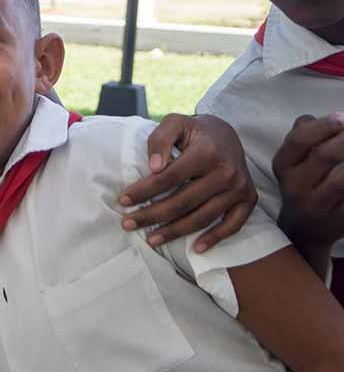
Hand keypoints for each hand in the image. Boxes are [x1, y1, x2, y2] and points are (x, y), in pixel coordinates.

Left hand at [120, 114, 256, 252]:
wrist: (227, 134)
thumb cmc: (195, 130)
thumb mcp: (175, 123)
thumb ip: (160, 139)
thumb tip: (154, 167)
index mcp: (207, 152)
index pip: (169, 178)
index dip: (144, 191)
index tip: (123, 200)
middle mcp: (227, 173)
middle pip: (183, 202)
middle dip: (152, 215)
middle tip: (128, 224)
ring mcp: (240, 189)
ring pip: (203, 218)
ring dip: (175, 232)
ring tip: (151, 239)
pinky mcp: (248, 200)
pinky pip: (232, 226)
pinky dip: (214, 239)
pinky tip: (194, 248)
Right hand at [272, 114, 343, 255]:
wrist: (303, 229)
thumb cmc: (301, 183)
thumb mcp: (292, 160)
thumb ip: (304, 134)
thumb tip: (333, 117)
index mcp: (284, 166)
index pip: (299, 141)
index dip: (322, 127)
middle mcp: (295, 186)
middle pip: (322, 157)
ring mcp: (317, 206)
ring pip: (340, 182)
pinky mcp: (337, 221)